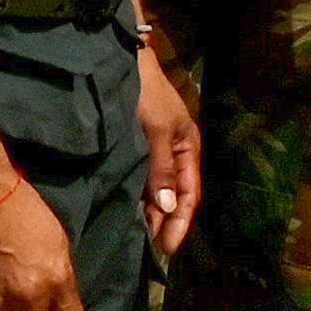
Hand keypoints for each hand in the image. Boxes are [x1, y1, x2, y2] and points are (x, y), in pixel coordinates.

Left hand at [136, 44, 201, 258]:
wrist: (120, 61)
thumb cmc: (145, 94)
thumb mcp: (157, 131)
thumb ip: (162, 170)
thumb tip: (168, 208)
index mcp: (189, 148)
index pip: (190, 194)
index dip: (181, 222)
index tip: (167, 248)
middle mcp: (174, 153)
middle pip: (174, 196)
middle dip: (165, 222)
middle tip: (150, 249)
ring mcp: (155, 152)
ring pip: (157, 191)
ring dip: (150, 213)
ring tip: (137, 237)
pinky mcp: (135, 149)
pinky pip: (141, 181)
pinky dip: (137, 198)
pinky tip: (127, 212)